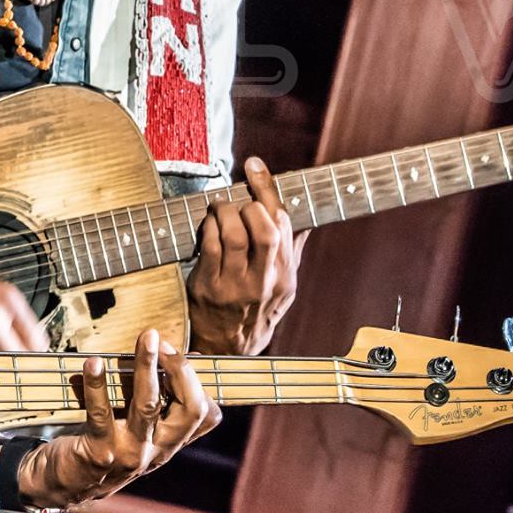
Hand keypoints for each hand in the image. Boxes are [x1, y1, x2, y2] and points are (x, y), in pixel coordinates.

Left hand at [19, 329, 219, 509]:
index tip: (178, 351)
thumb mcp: (140, 427)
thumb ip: (162, 399)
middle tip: (161, 340)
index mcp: (170, 441)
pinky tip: (93, 363)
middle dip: (181, 369)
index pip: (206, 415)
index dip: (199, 381)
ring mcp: (131, 453)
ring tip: (147, 338)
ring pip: (148, 405)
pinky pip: (100, 414)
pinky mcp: (100, 453)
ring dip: (147, 367)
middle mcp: (158, 450)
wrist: (66, 485)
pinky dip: (97, 385)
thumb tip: (193, 356)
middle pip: (189, 409)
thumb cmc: (106, 444)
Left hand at [187, 157, 304, 354]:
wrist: (231, 347)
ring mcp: (235, 285)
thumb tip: (304, 218)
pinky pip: (209, 246)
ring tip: (220, 207)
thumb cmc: (258, 308)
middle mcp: (264, 280)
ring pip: (233, 234)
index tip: (254, 165)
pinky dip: (208, 227)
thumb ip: (292, 250)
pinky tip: (208, 224)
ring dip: (224, 211)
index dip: (267, 188)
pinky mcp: (209, 288)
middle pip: (263, 228)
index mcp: (285, 274)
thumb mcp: (284, 284)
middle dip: (249, 204)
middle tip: (238, 200)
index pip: (283, 222)